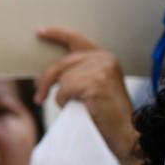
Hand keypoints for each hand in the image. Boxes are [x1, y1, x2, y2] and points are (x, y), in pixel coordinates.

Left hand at [35, 26, 138, 164]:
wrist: (125, 133)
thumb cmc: (106, 113)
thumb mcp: (95, 85)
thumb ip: (80, 72)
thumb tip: (51, 70)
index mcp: (104, 57)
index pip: (77, 39)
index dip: (57, 34)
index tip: (40, 31)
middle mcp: (104, 58)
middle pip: (61, 63)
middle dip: (45, 80)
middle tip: (38, 97)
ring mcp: (101, 69)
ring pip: (61, 78)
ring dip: (61, 95)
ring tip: (73, 105)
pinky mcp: (95, 83)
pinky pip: (64, 90)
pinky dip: (64, 101)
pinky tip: (77, 108)